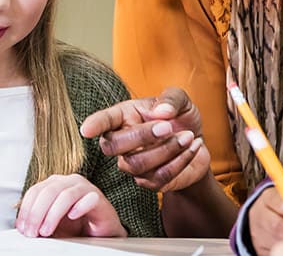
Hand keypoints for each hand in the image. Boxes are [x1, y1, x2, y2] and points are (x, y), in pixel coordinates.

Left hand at [15, 174, 124, 237]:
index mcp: (55, 184)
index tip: (22, 228)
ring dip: (53, 215)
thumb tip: (22, 228)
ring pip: (65, 195)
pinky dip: (79, 207)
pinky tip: (72, 217)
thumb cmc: (75, 226)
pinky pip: (89, 198)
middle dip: (36, 214)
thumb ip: (38, 221)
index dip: (26, 209)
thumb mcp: (51, 223)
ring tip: (47, 231)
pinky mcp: (99, 198)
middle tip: (33, 233)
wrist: (100, 234)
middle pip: (48, 191)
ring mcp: (85, 188)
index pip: (35, 191)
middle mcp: (69, 182)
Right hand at [79, 86, 208, 191]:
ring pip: (138, 164)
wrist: (196, 143)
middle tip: (168, 127)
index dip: (95, 124)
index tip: (86, 129)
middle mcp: (122, 142)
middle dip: (141, 136)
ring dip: (168, 149)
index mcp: (124, 117)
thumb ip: (172, 99)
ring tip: (188, 136)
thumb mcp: (181, 101)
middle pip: (113, 147)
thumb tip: (161, 112)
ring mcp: (132, 164)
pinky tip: (193, 147)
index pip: (104, 121)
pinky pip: (160, 176)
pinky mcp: (149, 182)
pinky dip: (181, 160)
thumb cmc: (180, 119)